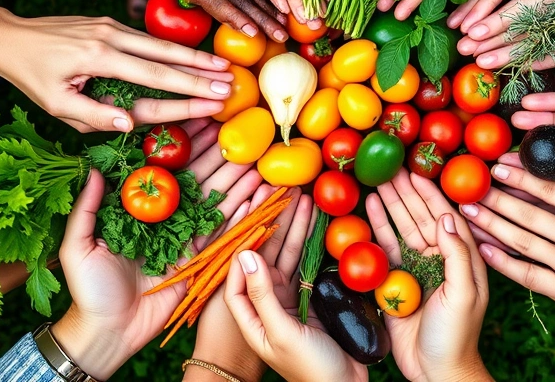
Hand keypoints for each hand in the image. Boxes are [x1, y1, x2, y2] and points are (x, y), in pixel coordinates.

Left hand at [0, 0, 232, 132]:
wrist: (6, 35)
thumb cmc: (30, 75)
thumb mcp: (54, 104)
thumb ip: (93, 115)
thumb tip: (130, 125)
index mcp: (99, 58)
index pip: (156, 77)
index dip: (190, 88)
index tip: (218, 96)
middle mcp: (110, 37)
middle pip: (168, 55)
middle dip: (203, 69)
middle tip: (234, 80)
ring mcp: (111, 26)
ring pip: (161, 43)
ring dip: (193, 56)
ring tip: (222, 66)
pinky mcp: (108, 23)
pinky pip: (147, 38)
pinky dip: (172, 49)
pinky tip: (191, 57)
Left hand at [48, 122, 261, 379]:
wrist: (110, 331)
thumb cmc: (89, 290)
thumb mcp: (78, 247)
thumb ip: (86, 208)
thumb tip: (92, 169)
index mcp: (136, 208)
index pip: (163, 168)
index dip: (182, 145)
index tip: (201, 121)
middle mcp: (164, 216)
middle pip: (196, 178)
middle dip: (218, 156)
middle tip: (240, 132)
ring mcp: (184, 234)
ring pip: (215, 200)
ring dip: (236, 180)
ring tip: (257, 159)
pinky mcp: (199, 255)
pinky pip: (223, 229)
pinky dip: (242, 211)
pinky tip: (258, 192)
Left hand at [225, 200, 367, 381]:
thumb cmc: (309, 369)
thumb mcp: (280, 332)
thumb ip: (262, 295)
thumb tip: (245, 255)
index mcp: (249, 315)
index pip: (236, 270)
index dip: (243, 239)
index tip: (254, 210)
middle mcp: (266, 303)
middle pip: (266, 256)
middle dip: (275, 223)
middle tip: (283, 191)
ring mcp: (290, 300)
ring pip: (290, 255)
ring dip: (296, 227)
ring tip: (304, 197)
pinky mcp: (312, 299)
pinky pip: (309, 264)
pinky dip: (313, 242)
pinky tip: (317, 221)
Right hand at [365, 170, 490, 381]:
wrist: (436, 371)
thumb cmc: (457, 335)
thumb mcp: (465, 294)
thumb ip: (458, 255)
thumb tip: (447, 216)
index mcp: (461, 257)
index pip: (445, 215)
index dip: (430, 192)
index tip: (416, 170)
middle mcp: (438, 257)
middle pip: (420, 215)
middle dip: (405, 191)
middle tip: (388, 166)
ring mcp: (415, 268)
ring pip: (400, 227)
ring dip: (389, 203)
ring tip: (375, 180)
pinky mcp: (394, 280)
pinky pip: (384, 248)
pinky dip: (375, 226)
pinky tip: (367, 207)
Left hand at [461, 163, 554, 315]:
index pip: (548, 188)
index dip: (519, 176)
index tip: (496, 165)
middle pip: (527, 213)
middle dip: (494, 198)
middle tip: (470, 187)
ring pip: (522, 241)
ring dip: (491, 225)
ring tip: (468, 212)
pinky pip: (528, 275)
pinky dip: (503, 262)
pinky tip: (483, 250)